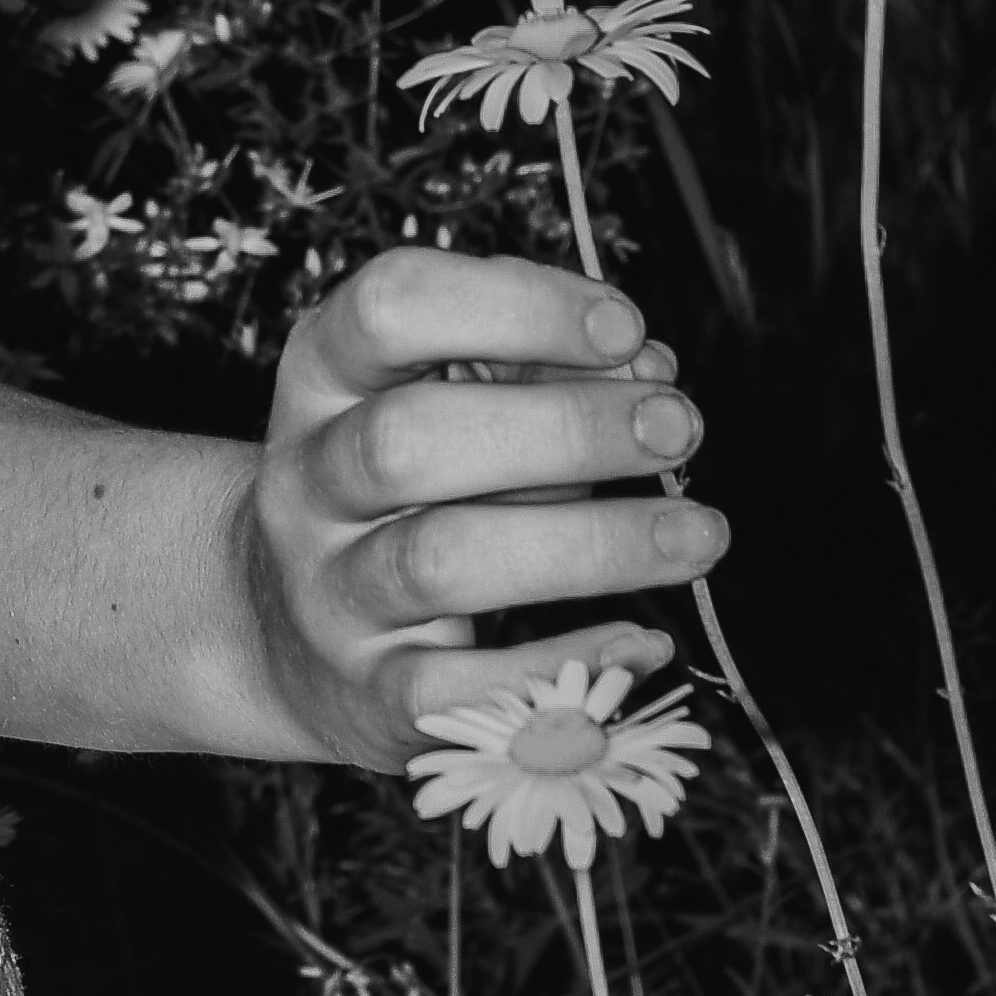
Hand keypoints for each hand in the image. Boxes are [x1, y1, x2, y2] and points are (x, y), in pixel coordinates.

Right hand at [233, 248, 720, 770]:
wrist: (296, 635)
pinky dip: (559, 661)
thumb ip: (545, 373)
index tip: (624, 328)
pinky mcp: (368, 691)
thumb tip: (650, 373)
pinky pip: (457, 686)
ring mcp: (328, 590)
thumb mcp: (455, 403)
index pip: (389, 307)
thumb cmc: (416, 491)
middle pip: (405, 439)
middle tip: (676, 428)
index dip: (513, 305)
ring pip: (439, 561)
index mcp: (324, 376)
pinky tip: (643, 640)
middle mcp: (308, 478)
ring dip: (588, 542)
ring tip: (699, 533)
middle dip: (561, 428)